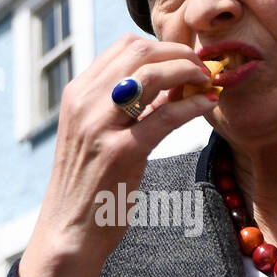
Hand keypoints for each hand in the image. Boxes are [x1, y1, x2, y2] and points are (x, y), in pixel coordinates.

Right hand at [17, 34, 217, 276]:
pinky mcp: (120, 152)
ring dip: (188, 72)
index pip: (125, 47)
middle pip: (140, 52)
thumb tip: (172, 80)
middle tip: (203, 68)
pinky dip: (192, 104)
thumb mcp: (99, 134)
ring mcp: (100, 127)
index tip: (186, 59)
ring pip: (152, 75)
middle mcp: (84, 103)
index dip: (163, 46)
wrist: (68, 230)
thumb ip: (128, 106)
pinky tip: (207, 105)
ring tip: (207, 82)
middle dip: (179, 53)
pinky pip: (165, 115)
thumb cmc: (90, 184)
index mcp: (78, 94)